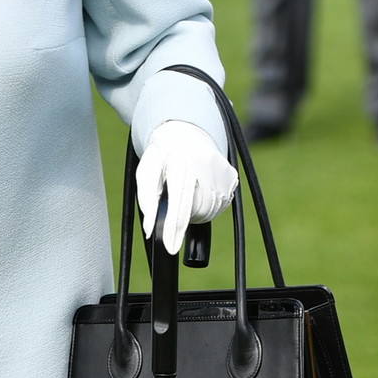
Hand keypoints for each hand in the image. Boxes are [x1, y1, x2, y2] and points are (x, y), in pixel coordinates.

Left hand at [137, 119, 238, 254]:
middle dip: (185, 215)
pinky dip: (210, 202)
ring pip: (212, 209)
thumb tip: (149, 228)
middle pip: (198, 210)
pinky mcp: (231, 175)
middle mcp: (204, 165)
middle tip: (176, 204)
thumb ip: (147, 199)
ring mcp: (221, 169)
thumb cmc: (161, 155)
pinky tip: (200, 188)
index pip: (180, 202)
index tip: (171, 247)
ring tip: (187, 193)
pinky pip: (223, 202)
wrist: (185, 130)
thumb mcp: (145, 171)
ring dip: (198, 210)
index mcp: (181, 162)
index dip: (175, 228)